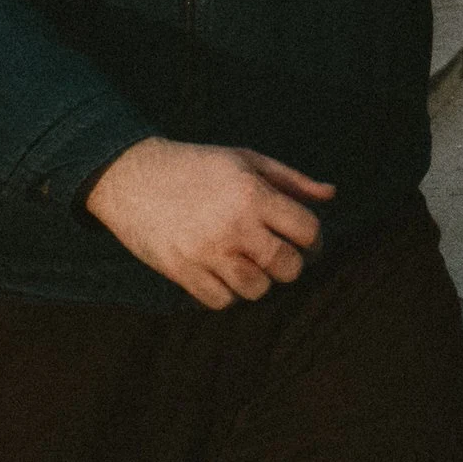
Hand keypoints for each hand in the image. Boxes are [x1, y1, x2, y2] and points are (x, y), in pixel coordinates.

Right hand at [84, 137, 333, 309]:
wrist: (131, 176)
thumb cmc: (196, 165)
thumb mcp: (245, 159)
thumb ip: (291, 179)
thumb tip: (331, 195)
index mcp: (252, 194)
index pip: (307, 231)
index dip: (314, 240)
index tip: (306, 243)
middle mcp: (234, 225)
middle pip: (288, 267)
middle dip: (291, 265)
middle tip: (280, 257)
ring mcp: (207, 252)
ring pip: (258, 290)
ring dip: (260, 282)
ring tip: (249, 264)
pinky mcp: (182, 271)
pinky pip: (222, 301)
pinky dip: (229, 294)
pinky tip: (224, 274)